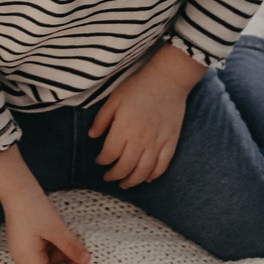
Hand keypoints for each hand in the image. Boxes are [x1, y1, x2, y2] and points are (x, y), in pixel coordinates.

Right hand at [0, 147, 88, 263]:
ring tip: (73, 246)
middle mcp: (23, 258)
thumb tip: (86, 260)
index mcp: (28, 258)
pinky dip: (54, 251)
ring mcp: (23, 251)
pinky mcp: (25, 243)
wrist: (19, 191)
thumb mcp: (57, 229)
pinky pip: (41, 254)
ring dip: (61, 259)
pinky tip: (63, 241)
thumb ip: (71, 246)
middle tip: (79, 256)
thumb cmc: (35, 209)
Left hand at [90, 45, 203, 189]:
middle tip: (109, 177)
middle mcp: (140, 139)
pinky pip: (162, 165)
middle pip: (125, 166)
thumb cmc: (139, 86)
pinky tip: (146, 179)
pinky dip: (153, 175)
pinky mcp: (171, 142)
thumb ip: (102, 119)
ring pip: (143, 171)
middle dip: (114, 175)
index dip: (102, 160)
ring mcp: (157, 142)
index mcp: (124, 128)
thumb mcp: (114, 98)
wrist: (169, 79)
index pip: (110, 154)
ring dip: (132, 181)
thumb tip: (92, 136)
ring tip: (124, 184)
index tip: (99, 160)